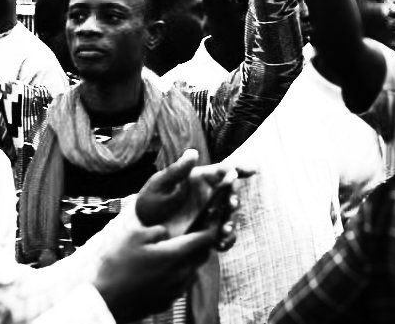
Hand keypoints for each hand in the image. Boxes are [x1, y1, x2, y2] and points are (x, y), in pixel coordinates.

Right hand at [92, 222, 217, 321]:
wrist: (107, 301)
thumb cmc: (117, 267)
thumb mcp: (132, 237)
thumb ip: (154, 231)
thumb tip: (165, 233)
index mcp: (173, 255)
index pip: (202, 241)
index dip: (211, 231)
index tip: (213, 224)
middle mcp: (179, 274)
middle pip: (201, 257)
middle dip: (201, 246)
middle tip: (193, 238)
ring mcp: (174, 291)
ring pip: (192, 273)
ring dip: (189, 262)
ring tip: (173, 256)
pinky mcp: (167, 302)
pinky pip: (180, 286)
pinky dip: (178, 277)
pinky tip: (162, 274)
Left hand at [135, 149, 250, 250]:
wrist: (142, 231)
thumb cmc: (149, 203)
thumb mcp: (159, 185)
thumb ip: (177, 171)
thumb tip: (193, 152)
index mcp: (200, 179)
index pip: (223, 171)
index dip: (239, 168)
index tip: (252, 169)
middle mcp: (209, 196)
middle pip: (230, 194)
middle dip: (234, 197)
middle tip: (231, 202)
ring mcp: (210, 215)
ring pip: (229, 216)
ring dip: (232, 220)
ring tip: (225, 227)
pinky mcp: (208, 234)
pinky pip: (224, 237)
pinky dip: (227, 239)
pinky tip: (221, 242)